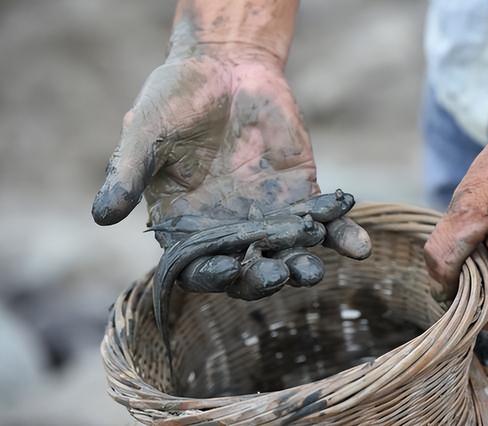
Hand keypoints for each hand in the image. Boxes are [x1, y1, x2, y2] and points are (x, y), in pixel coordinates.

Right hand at [92, 46, 370, 297]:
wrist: (224, 67)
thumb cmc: (176, 98)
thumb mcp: (146, 132)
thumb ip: (127, 173)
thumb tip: (100, 216)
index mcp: (187, 228)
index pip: (199, 266)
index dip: (213, 273)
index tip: (230, 269)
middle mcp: (228, 231)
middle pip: (248, 268)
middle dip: (263, 275)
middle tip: (278, 273)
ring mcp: (268, 216)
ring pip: (288, 252)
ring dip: (304, 265)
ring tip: (315, 270)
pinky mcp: (302, 196)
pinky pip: (324, 222)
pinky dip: (342, 234)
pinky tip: (359, 246)